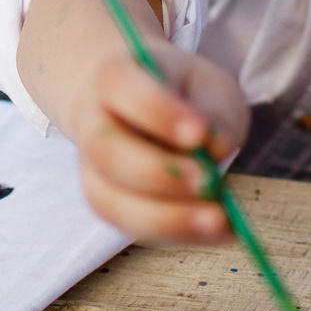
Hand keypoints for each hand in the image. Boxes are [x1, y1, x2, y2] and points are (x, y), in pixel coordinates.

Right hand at [73, 46, 250, 244]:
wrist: (130, 108)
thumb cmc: (177, 94)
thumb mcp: (207, 85)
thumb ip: (216, 111)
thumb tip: (215, 146)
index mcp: (114, 77)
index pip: (122, 88)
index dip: (158, 112)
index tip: (199, 132)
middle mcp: (92, 123)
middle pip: (107, 151)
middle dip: (159, 173)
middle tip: (209, 182)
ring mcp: (92, 169)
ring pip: (109, 199)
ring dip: (165, 217)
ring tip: (218, 220)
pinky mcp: (109, 204)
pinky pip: (131, 227)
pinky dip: (175, 233)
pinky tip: (216, 231)